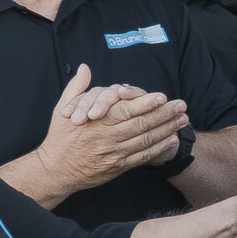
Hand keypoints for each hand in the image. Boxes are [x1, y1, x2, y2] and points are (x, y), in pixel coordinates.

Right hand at [31, 66, 188, 195]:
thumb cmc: (60, 138)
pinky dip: (159, 148)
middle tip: (182, 106)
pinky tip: (171, 138)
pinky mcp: (118, 167)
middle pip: (141, 124)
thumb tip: (84, 67)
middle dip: (165, 114)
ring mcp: (114, 153)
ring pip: (146, 140)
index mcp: (95, 122)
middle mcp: (106, 137)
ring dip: (167, 129)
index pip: (126, 110)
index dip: (146, 103)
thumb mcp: (62, 109)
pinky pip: (143, 156)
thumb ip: (77, 88)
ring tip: (182, 120)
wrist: (54, 171)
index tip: (163, 97)